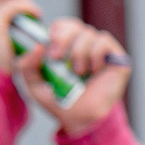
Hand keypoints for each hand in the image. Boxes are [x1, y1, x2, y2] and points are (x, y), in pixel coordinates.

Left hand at [16, 14, 129, 136]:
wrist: (82, 121)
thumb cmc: (61, 103)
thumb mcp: (36, 86)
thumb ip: (27, 67)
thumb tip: (37, 47)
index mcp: (67, 48)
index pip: (62, 26)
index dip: (55, 33)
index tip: (51, 53)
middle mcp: (84, 45)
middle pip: (74, 24)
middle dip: (63, 38)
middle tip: (58, 58)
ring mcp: (101, 50)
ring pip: (89, 33)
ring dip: (79, 52)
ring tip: (78, 72)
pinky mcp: (116, 57)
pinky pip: (104, 41)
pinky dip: (95, 54)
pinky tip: (93, 70)